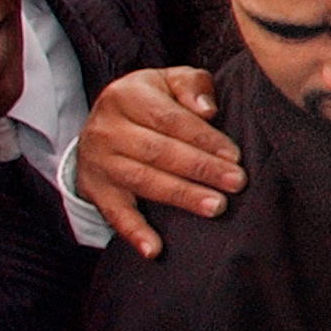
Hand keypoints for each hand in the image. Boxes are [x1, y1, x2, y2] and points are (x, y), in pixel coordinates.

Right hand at [74, 67, 246, 258]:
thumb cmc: (151, 99)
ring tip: (215, 207)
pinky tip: (154, 250)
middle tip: (235, 183)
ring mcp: (98, 162)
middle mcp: (106, 129)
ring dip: (181, 197)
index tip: (235, 156)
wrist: (101, 120)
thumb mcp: (169, 80)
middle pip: (159, 152)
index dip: (204, 139)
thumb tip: (208, 110)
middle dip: (201, 169)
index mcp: (126, 95)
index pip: (171, 120)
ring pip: (143, 182)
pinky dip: (134, 234)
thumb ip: (192, 86)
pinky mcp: (95, 190)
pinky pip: (115, 215)